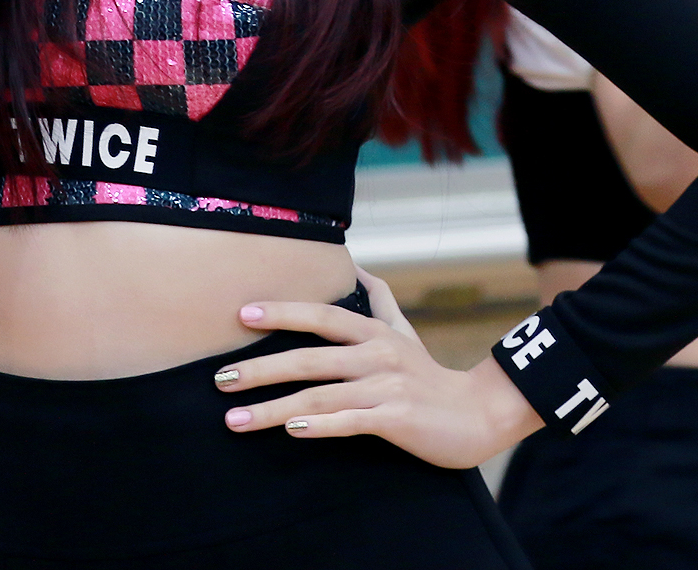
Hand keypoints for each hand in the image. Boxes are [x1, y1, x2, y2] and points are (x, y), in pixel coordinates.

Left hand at [216, 268, 541, 468]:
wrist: (477, 416)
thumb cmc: (429, 375)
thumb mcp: (403, 331)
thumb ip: (379, 299)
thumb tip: (356, 266)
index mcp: (373, 332)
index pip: (320, 315)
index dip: (282, 311)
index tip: (241, 314)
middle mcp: (376, 354)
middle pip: (309, 358)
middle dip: (260, 369)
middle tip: (220, 379)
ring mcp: (386, 387)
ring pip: (320, 396)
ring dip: (274, 409)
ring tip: (236, 420)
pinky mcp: (396, 420)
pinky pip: (350, 423)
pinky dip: (320, 427)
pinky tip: (292, 432)